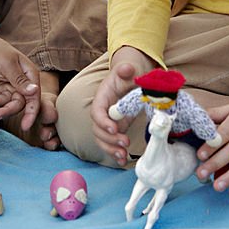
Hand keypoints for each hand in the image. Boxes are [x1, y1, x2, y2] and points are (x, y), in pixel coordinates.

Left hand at [0, 23, 40, 131]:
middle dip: (8, 111)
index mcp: (30, 76)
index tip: (25, 126)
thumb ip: (20, 80)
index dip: (31, 113)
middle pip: (19, 104)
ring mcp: (9, 89)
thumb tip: (34, 91)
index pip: (33, 98)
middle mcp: (22, 85)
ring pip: (6, 104)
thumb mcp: (8, 64)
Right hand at [90, 46, 155, 165]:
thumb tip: (127, 68)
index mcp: (102, 98)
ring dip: (110, 150)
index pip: (97, 112)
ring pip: (102, 140)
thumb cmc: (128, 74)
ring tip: (123, 155)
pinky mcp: (116, 130)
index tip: (115, 128)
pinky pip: (111, 144)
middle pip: (98, 130)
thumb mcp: (128, 70)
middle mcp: (102, 113)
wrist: (131, 79)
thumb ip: (126, 70)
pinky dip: (115, 154)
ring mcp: (108, 123)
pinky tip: (122, 160)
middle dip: (109, 139)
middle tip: (124, 142)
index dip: (103, 122)